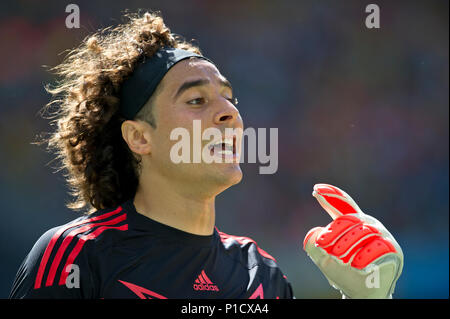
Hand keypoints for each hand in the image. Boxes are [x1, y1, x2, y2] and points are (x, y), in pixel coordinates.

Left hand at [303, 184, 402, 298]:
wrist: (361, 294)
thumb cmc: (343, 272)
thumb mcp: (323, 258)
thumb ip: (313, 244)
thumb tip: (316, 234)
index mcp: (352, 223)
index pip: (341, 204)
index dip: (330, 195)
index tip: (315, 189)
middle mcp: (368, 224)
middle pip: (349, 219)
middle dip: (334, 232)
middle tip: (322, 244)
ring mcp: (381, 235)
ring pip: (362, 231)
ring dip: (347, 244)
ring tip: (338, 257)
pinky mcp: (393, 248)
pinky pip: (377, 247)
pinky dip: (364, 256)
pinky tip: (356, 265)